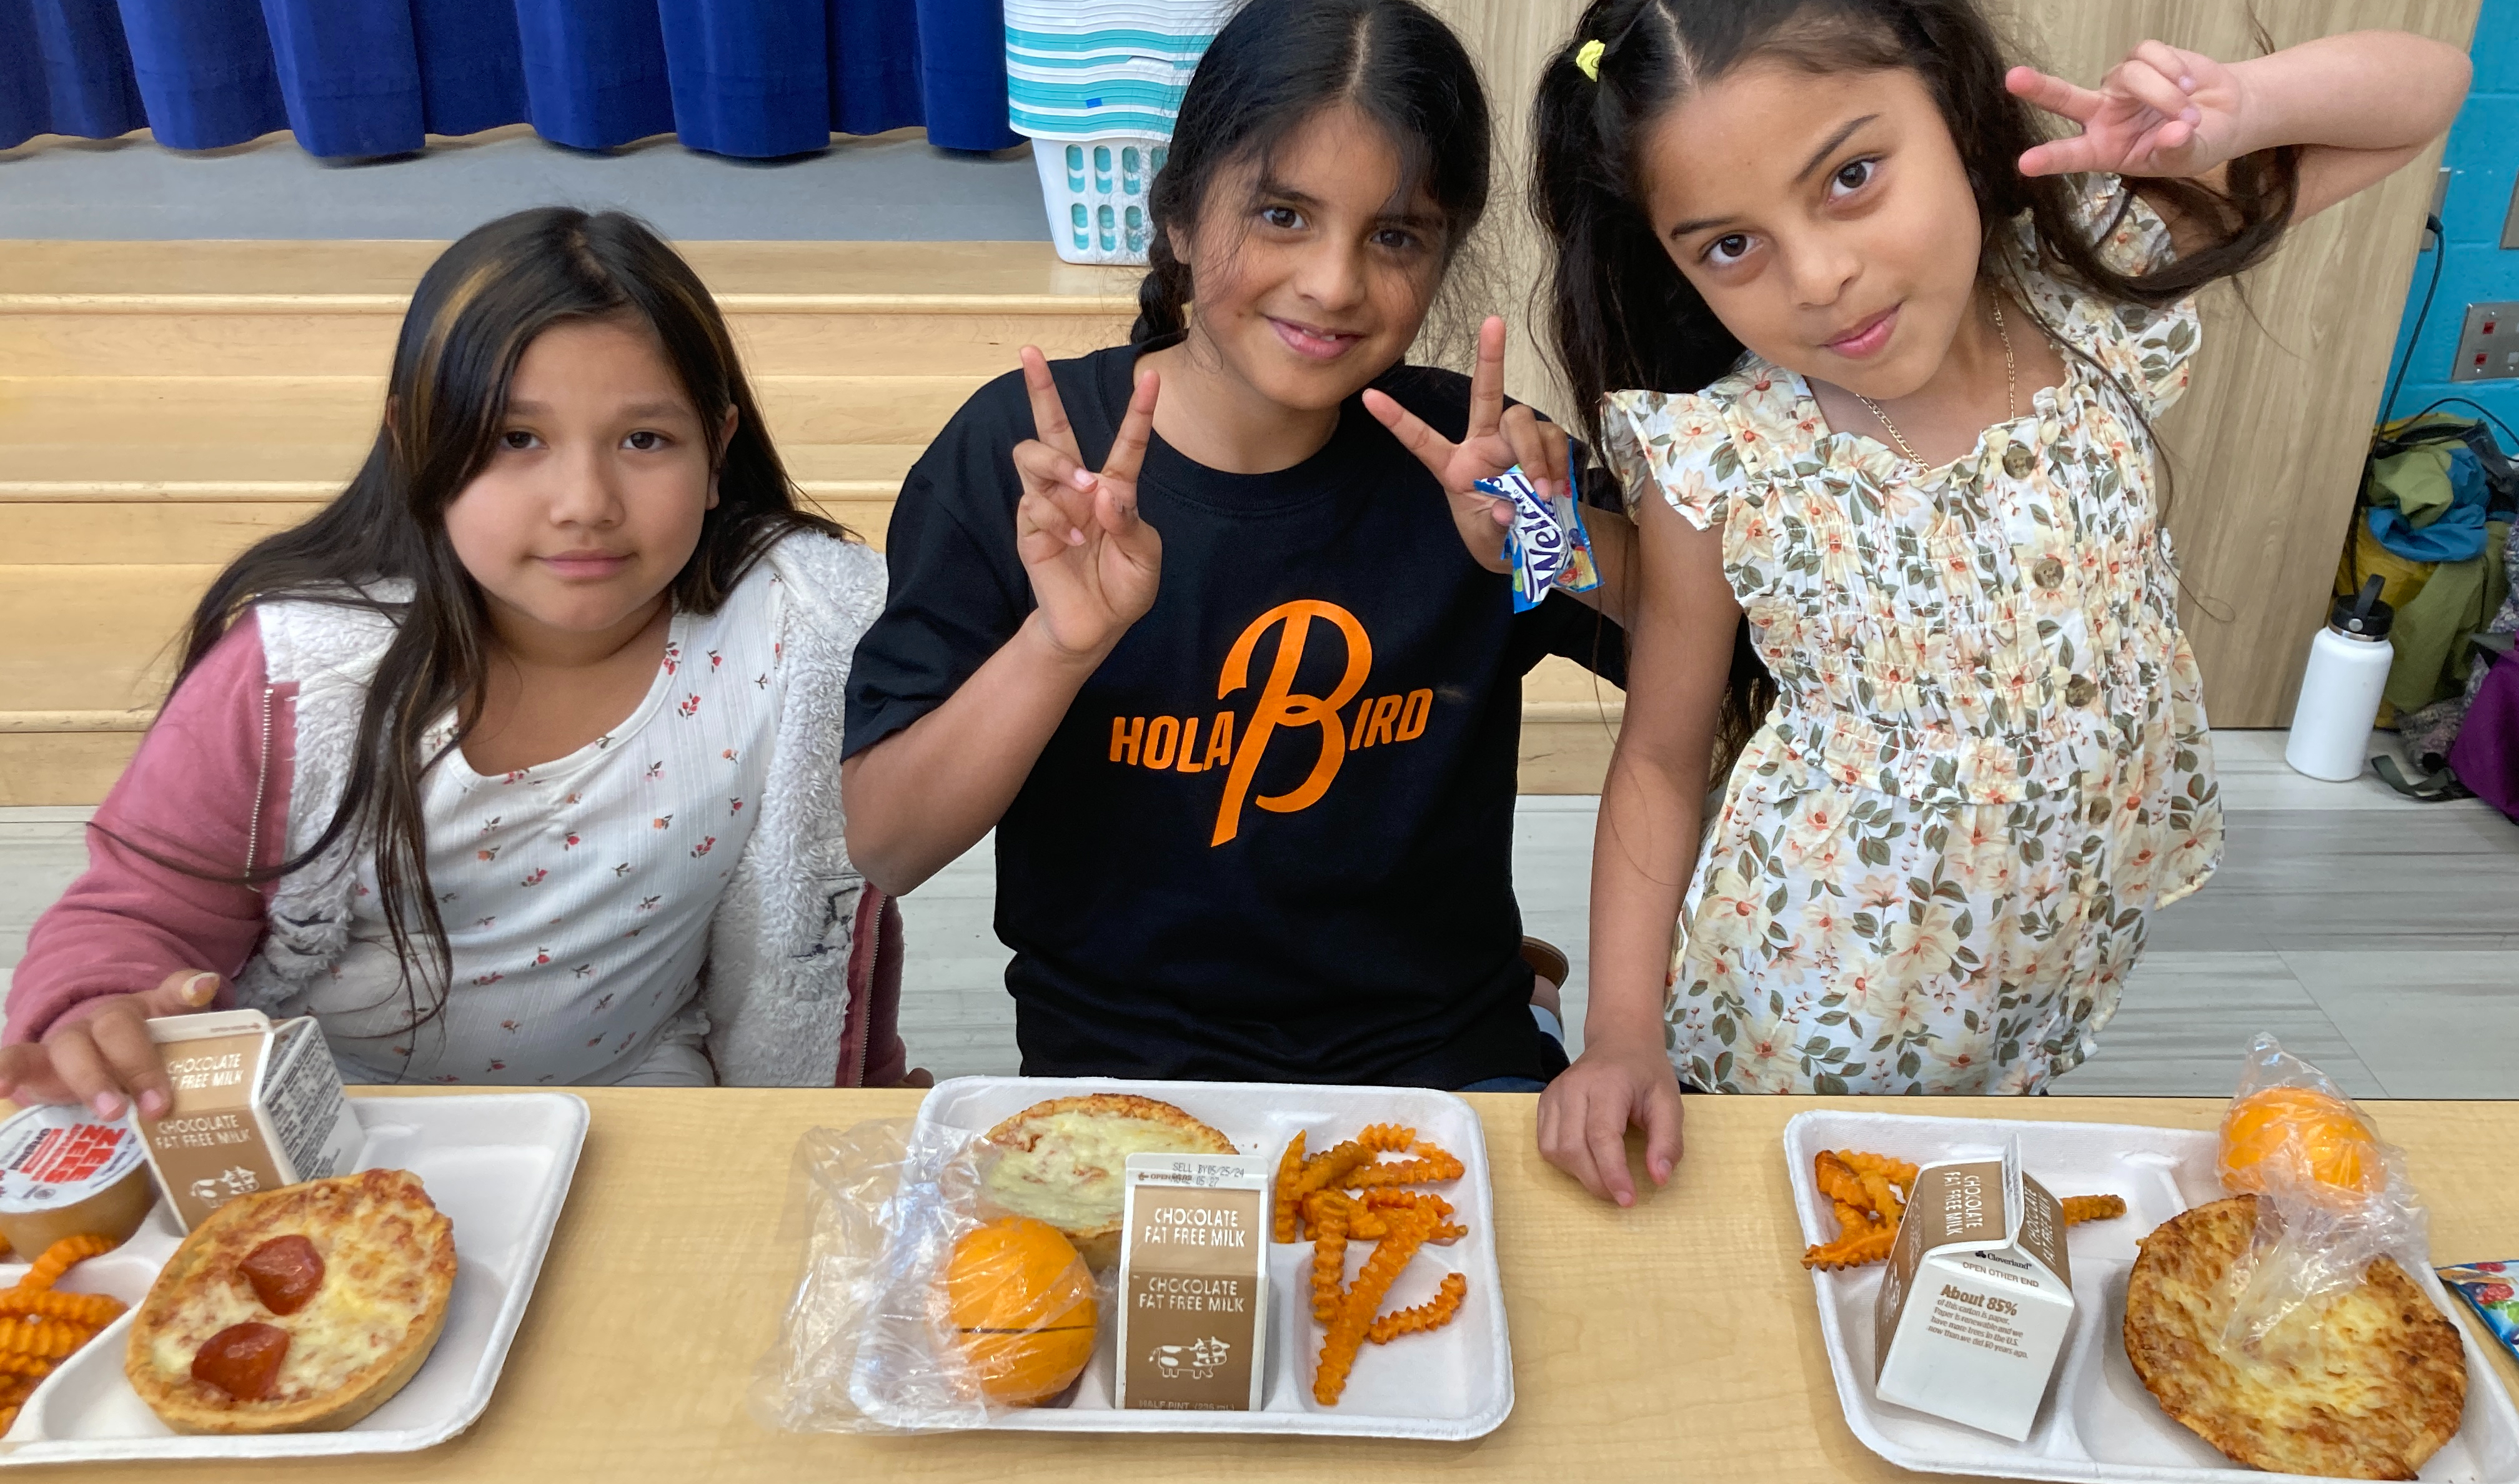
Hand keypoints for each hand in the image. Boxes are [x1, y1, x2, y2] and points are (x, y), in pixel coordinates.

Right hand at [0, 969, 220, 1119]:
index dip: (186, 989)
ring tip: (112, 1111)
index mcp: (149, 1010)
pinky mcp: (38, 1064)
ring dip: (92, 1079)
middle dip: (139, 1066)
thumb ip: (195, 1027)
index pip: (170, 993)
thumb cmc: (146, 1058)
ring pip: (72, 1047)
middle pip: (118, 1028)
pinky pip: (16, 1059)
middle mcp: (106, 1019)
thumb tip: (205, 984)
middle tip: (158, 1106)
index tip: (200, 990)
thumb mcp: (179, 1050)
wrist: (96, 1064)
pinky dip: (5, 1069)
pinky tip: (1, 1086)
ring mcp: (70, 1040)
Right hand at [1012, 347, 1162, 660]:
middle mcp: (1078, 488)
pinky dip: (1056, 521)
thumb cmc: (1124, 588)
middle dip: (1039, 387)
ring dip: (1058, 465)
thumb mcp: (1144, 558)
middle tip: (1030, 354)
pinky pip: (1033, 503)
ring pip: (1035, 454)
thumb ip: (1130, 522)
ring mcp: (1051, 504)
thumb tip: (1104, 489)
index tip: (1151, 377)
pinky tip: (1074, 545)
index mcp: (1115, 489)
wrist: (1094, 627)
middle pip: (1052, 427)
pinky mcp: (1030, 527)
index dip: (1138, 411)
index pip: (1126, 443)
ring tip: (1081, 491)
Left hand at [1364, 315, 1568, 574]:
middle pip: (1487, 394)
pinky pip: (1553, 440)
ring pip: (1523, 422)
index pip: (1422, 440)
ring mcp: (1516, 441)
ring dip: (1534, 455)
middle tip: (1493, 322)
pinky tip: (1558, 490)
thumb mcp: (1491, 541)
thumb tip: (1507, 508)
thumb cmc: (1502, 535)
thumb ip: (1495, 526)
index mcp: (1456, 466)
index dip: (1397, 420)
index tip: (1369, 397)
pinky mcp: (1547, 444)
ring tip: (1543, 493)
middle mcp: (1484, 443)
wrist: (1541, 544)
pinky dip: (1556, 464)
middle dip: (1490, 356)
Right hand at [1537, 1031, 1683, 1205]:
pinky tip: (1587, 1161)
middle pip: (1573, 1148)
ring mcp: (1553, 1094)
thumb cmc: (1645, 1073)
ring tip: (1605, 1177)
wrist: (1619, 1040)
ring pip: (1554, 1150)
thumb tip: (1658, 1178)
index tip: (1628, 1200)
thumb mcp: (1669, 1102)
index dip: (1613, 1174)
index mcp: (1607, 1084)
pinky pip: (1545, 1144)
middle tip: (1620, 1195)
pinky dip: (1565, 1162)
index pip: (1602, 1136)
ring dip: (1579, 1174)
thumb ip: (1668, 1141)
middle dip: (1596, 1181)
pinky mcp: (1544, 1102)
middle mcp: (1573, 1087)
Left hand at [2008, 42, 2248, 179]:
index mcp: (2105, 149)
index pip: (2072, 154)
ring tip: (2190, 113)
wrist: (2225, 115)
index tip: (2026, 163)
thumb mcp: (2188, 159)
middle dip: (2041, 88)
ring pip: (2131, 76)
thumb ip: (2177, 150)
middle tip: (2014, 78)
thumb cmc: (2196, 145)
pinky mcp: (2141, 58)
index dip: (2050, 158)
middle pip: (2065, 98)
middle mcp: (2103, 115)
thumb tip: (2175, 134)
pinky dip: (2174, 68)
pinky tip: (2189, 83)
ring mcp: (2120, 85)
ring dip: (2165, 94)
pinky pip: (2149, 54)